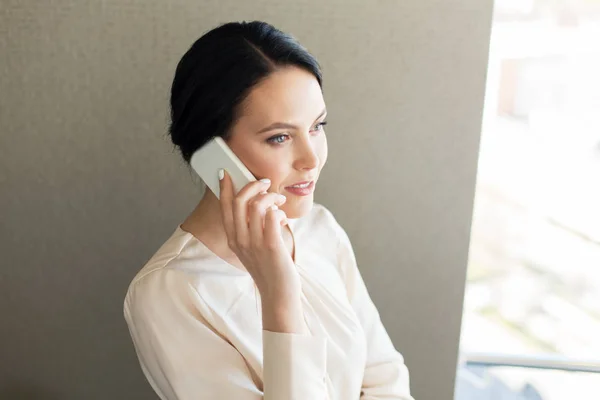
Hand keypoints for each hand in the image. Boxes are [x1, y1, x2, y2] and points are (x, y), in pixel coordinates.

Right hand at [218, 169, 300, 298]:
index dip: (224, 188)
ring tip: (279, 200)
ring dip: (271, 197)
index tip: (225, 173)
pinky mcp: (270, 246)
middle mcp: (240, 240)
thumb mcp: (252, 249)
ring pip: (257, 205)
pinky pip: (272, 216)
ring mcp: (254, 243)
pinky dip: (279, 211)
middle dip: (252, 186)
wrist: (278, 294)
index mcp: (233, 239)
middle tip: (265, 183)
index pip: (224, 208)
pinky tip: (284, 218)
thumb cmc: (269, 269)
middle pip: (238, 201)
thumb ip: (251, 229)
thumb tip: (260, 206)